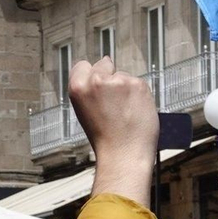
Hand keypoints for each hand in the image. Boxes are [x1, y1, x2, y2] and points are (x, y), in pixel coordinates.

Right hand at [69, 58, 157, 206]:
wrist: (123, 154)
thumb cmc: (105, 139)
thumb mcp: (84, 111)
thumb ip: (89, 91)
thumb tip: (102, 72)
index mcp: (78, 88)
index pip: (82, 66)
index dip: (90, 74)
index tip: (97, 84)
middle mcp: (97, 81)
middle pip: (104, 64)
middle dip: (110, 77)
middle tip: (113, 101)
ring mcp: (119, 81)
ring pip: (123, 75)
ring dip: (126, 88)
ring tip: (124, 111)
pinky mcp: (138, 84)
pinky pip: (138, 83)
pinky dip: (139, 94)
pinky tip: (135, 110)